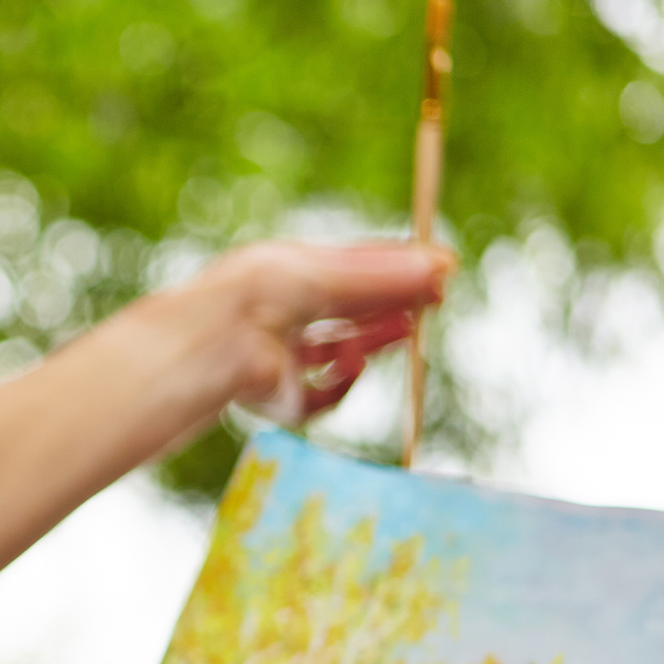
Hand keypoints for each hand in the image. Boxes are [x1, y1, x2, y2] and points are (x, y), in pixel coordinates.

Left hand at [111, 241, 451, 427]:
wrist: (220, 342)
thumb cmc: (265, 293)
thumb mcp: (332, 276)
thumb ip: (385, 276)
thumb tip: (443, 265)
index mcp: (282, 276)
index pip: (345, 272)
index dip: (390, 273)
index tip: (434, 269)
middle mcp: (277, 315)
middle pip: (346, 312)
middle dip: (388, 307)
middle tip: (435, 300)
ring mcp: (276, 357)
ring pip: (336, 353)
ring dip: (373, 341)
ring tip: (406, 330)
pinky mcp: (275, 398)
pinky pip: (318, 398)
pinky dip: (341, 383)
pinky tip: (354, 366)